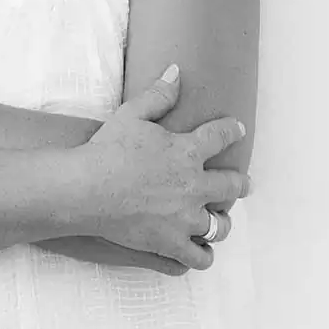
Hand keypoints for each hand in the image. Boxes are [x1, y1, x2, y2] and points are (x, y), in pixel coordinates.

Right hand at [78, 67, 247, 269]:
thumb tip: (177, 71)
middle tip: (242, 184)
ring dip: (222, 222)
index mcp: (188, 151)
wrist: (86, 189)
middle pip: (232, 186)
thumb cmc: (107, 149)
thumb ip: (159, 95)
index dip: (231, 131)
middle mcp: (194, 186)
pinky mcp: (170, 243)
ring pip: (220, 226)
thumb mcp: (132, 114)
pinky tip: (199, 251)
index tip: (236, 130)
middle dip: (240, 184)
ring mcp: (184, 218)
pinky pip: (199, 257)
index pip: (221, 137)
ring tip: (219, 221)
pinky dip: (202, 255)